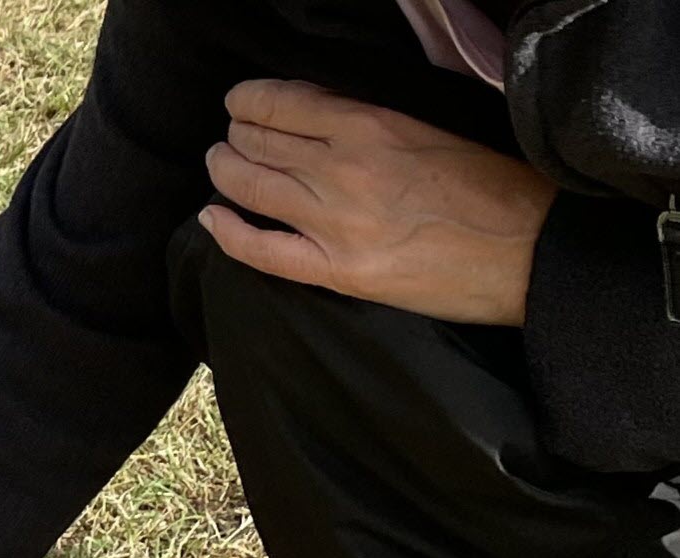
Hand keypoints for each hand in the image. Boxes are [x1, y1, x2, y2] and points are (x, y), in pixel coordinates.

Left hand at [198, 79, 556, 325]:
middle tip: (232, 137)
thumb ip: (369, 124)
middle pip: (259, 143)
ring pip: (251, 188)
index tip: (240, 102)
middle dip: (236, 136)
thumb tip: (316, 117)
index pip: (282, 103)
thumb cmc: (496, 187)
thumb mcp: (431, 130)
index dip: (249, 100)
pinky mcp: (337, 271)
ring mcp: (335, 223)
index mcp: (371, 126)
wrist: (532, 251)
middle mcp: (342, 170)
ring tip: (220, 164)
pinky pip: (261, 251)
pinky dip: (227, 233)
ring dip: (225, 172)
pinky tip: (211, 219)